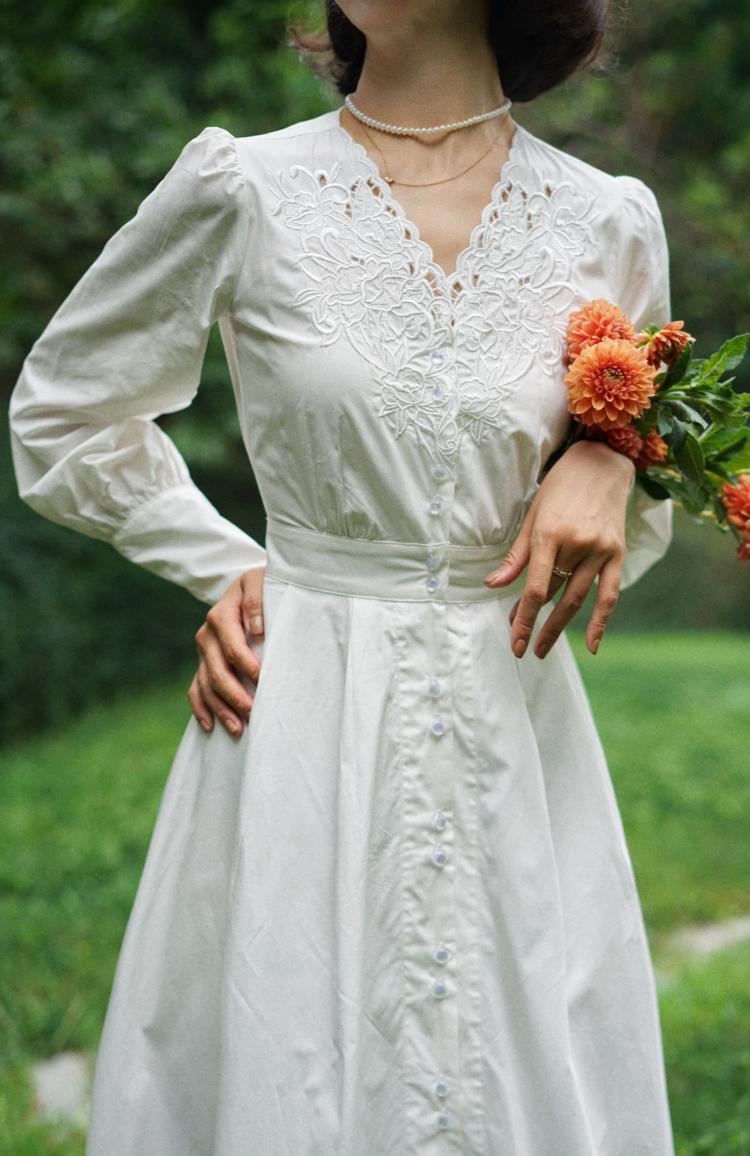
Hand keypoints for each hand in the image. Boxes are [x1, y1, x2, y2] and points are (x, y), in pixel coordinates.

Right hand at [187, 566, 265, 735]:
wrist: (247, 586)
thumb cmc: (262, 586)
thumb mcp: (261, 582)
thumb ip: (256, 599)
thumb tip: (255, 629)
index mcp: (221, 614)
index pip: (232, 645)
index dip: (246, 664)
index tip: (262, 680)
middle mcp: (207, 635)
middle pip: (216, 670)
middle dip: (234, 694)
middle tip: (253, 713)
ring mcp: (203, 652)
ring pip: (206, 685)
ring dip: (220, 709)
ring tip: (238, 729)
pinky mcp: (203, 663)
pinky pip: (195, 689)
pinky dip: (201, 709)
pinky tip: (210, 727)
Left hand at [483, 439, 634, 658]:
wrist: (602, 463)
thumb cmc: (560, 487)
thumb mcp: (532, 516)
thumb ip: (516, 555)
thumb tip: (493, 585)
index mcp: (549, 534)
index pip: (534, 588)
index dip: (523, 618)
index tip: (514, 641)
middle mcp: (576, 544)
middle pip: (554, 596)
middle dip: (536, 624)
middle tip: (522, 648)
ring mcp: (600, 550)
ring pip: (577, 598)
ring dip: (559, 625)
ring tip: (543, 647)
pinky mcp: (617, 553)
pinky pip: (609, 594)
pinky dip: (601, 621)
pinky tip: (593, 645)